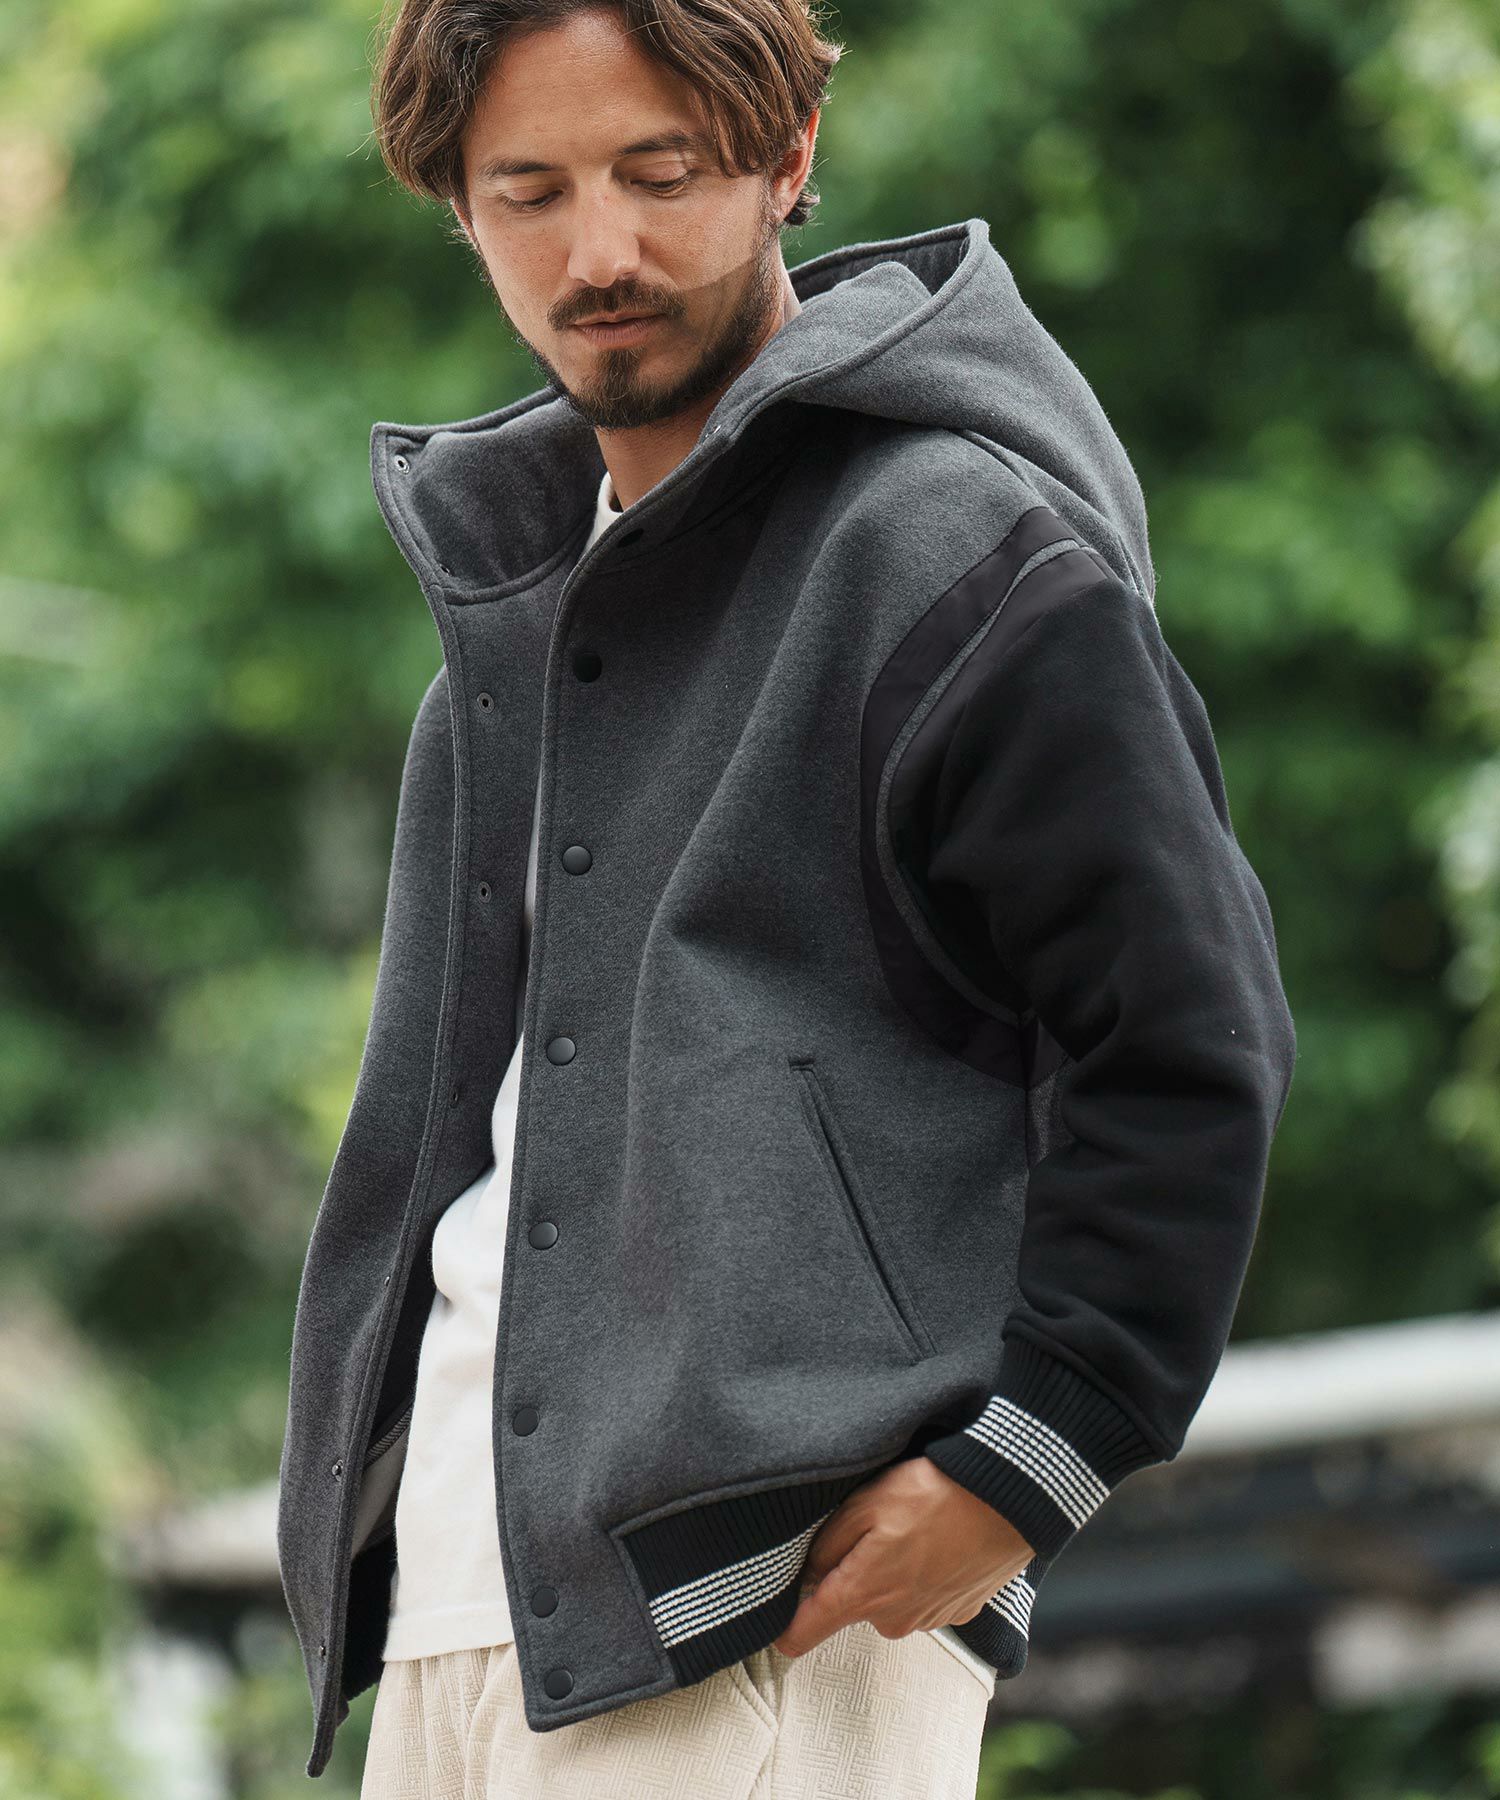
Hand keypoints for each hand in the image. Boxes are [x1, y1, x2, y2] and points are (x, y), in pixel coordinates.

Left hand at [771, 1455, 1035, 1657]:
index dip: (782, 1627)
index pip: (802, 1635)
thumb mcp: (865, 1503)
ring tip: (910, 1529)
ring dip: (890, 1572)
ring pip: (888, 1600)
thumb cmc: (933, 1495)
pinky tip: (937, 1541)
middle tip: (868, 1529)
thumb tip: (808, 1571)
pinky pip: (923, 1597)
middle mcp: (891, 1620)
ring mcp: (927, 1620)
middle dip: (850, 1574)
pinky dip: (923, 1575)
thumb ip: (827, 1543)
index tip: (771, 1616)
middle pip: (850, 1607)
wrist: (1006, 1501)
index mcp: (860, 1594)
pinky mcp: (957, 1613)